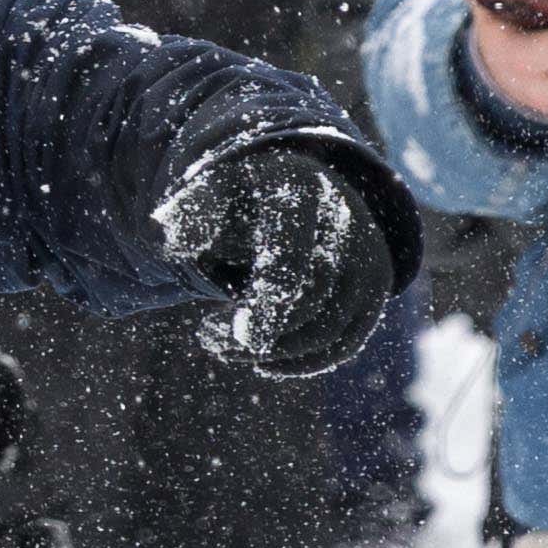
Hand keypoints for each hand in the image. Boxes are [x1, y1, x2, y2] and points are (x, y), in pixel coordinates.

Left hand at [159, 129, 416, 374]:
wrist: (309, 186)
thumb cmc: (251, 193)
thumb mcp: (218, 188)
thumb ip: (194, 210)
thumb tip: (172, 239)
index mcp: (300, 190)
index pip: (292, 257)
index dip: (268, 301)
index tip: (233, 336)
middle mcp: (345, 221)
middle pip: (313, 298)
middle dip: (261, 332)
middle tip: (207, 339)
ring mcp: (367, 256)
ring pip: (330, 329)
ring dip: (277, 353)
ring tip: (227, 349)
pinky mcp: (375, 289)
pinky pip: (346, 342)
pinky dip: (306, 361)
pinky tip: (264, 361)